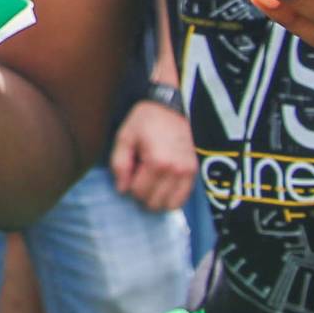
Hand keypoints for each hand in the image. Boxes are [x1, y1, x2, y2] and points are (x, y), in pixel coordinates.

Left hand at [109, 95, 196, 210]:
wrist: (170, 107)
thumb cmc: (145, 120)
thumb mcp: (124, 137)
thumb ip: (119, 164)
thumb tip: (122, 189)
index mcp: (157, 161)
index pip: (138, 192)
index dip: (128, 186)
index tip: (129, 173)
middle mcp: (175, 170)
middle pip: (153, 202)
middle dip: (142, 194)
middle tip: (138, 177)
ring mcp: (187, 172)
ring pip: (169, 205)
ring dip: (156, 198)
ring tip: (150, 182)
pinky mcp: (193, 172)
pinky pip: (182, 199)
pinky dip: (170, 197)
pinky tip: (162, 185)